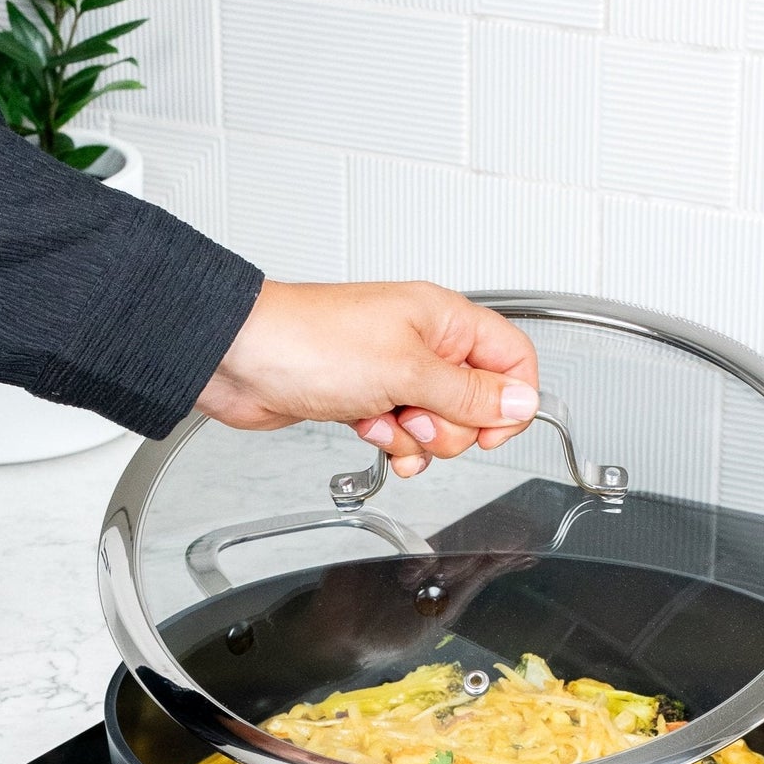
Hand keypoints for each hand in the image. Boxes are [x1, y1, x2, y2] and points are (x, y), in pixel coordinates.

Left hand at [195, 280, 539, 476]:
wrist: (242, 360)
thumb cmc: (310, 342)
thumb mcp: (407, 371)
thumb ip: (470, 393)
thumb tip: (521, 403)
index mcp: (445, 320)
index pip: (513, 360)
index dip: (510, 402)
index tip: (489, 430)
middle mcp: (426, 344)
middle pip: (477, 403)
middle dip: (450, 426)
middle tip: (414, 415)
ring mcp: (396, 373)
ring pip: (439, 425)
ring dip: (415, 438)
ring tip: (383, 419)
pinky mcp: (369, 399)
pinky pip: (403, 434)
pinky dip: (392, 443)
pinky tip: (369, 431)